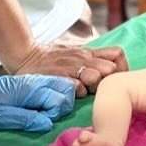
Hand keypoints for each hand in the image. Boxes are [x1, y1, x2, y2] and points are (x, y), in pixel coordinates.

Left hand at [0, 64, 74, 132]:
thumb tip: (48, 124)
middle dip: (63, 106)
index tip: (40, 120)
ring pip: (63, 87)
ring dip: (59, 102)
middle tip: (46, 117)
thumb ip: (26, 120)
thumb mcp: (1, 117)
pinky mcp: (34, 84)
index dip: (55, 114)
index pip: (60, 99)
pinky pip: (53, 88)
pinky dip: (54, 98)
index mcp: (31, 90)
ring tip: (44, 113)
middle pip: (68, 90)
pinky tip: (40, 108)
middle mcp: (37, 82)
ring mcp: (36, 82)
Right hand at [11, 41, 128, 97]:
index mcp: (89, 52)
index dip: (121, 68)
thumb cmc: (51, 58)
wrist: (24, 55)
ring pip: (95, 79)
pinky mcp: (59, 77)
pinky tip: (69, 93)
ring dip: (91, 88)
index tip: (113, 80)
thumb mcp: (75, 52)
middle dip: (107, 81)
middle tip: (96, 88)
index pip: (118, 54)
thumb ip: (93, 57)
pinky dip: (76, 93)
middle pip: (110, 70)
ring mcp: (71, 67)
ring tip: (81, 90)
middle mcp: (83, 58)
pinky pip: (77, 88)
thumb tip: (114, 65)